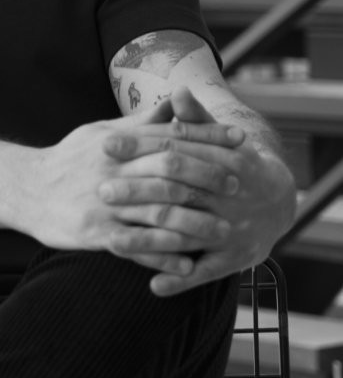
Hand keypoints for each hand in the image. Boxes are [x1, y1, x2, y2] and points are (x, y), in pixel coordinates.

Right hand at [28, 95, 245, 275]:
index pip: (170, 135)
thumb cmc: (70, 159)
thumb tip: (175, 101)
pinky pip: (137, 246)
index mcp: (117, 142)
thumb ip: (141, 123)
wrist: (25, 188)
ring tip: (224, 231)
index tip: (240, 140)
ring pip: (158, 211)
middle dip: (207, 176)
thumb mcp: (101, 133)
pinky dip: (164, 256)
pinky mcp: (95, 232)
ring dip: (195, 222)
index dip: (208, 136)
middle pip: (169, 170)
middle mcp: (113, 169)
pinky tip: (188, 264)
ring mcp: (104, 202)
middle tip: (237, 185)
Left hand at [102, 86, 296, 296]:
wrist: (277, 200)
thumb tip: (177, 91)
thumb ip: (195, 119)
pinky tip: (152, 286)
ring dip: (149, 240)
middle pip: (177, 190)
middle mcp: (228, 194)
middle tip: (100, 189)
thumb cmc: (233, 163)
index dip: (140, 146)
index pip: (175, 149)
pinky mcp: (236, 257)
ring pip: (186, 233)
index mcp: (223, 159)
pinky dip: (180, 280)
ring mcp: (232, 227)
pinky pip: (206, 271)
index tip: (106, 143)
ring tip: (112, 241)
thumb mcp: (219, 138)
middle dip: (137, 191)